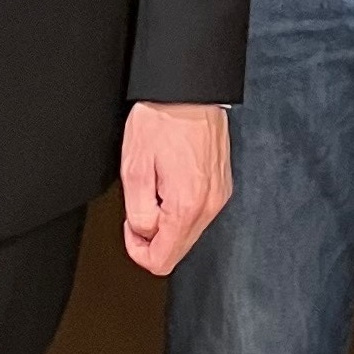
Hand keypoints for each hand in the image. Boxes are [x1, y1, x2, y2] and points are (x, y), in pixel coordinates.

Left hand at [121, 101, 231, 275]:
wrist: (189, 92)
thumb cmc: (162, 120)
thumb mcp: (134, 168)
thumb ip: (138, 212)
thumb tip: (144, 233)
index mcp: (187, 205)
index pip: (162, 260)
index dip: (138, 251)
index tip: (130, 227)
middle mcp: (210, 205)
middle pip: (177, 250)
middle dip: (153, 237)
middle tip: (139, 206)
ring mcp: (219, 196)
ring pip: (188, 233)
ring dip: (167, 221)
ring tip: (156, 188)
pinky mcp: (222, 186)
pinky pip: (199, 214)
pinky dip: (181, 208)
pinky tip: (171, 183)